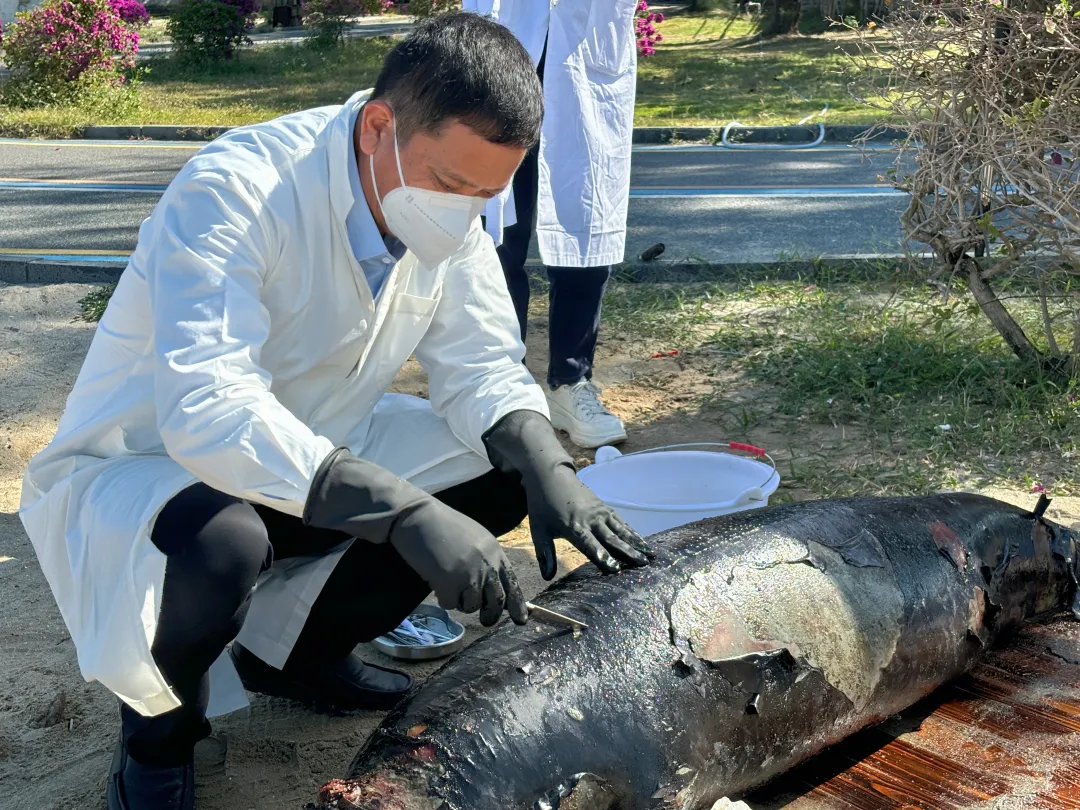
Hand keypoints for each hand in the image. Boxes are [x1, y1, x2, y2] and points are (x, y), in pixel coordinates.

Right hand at [393, 498, 528, 626]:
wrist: (418, 516)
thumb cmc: (442, 526)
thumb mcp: (474, 539)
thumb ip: (485, 561)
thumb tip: (492, 590)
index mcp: (494, 551)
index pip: (512, 583)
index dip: (517, 604)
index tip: (521, 619)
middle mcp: (486, 564)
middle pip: (497, 601)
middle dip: (491, 615)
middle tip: (486, 620)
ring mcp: (469, 573)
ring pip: (471, 605)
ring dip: (460, 600)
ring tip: (448, 581)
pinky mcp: (450, 582)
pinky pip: (450, 604)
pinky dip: (442, 597)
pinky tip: (435, 580)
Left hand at [482, 409, 654, 580]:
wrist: (549, 476)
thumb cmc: (542, 506)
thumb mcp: (538, 531)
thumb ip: (545, 554)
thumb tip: (546, 577)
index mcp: (574, 526)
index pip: (590, 545)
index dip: (603, 557)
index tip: (615, 569)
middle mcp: (590, 519)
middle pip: (611, 538)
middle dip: (627, 552)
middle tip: (642, 564)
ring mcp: (599, 511)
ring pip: (620, 529)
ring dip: (635, 542)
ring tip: (649, 555)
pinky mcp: (604, 507)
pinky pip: (620, 521)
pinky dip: (632, 532)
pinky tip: (641, 542)